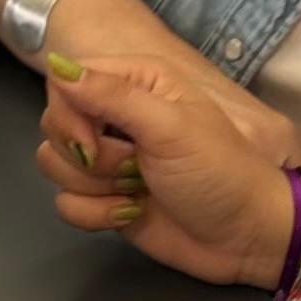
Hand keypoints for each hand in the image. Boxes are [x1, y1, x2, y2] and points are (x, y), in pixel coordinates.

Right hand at [37, 53, 291, 290]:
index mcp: (136, 83)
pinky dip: (96, 214)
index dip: (68, 114)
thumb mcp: (170, 126)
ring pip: (54, 166)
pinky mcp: (105, 199)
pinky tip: (131, 213)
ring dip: (95, 186)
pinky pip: (66, 203)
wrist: (246, 237)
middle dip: (88, 156)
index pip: (65, 82)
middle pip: (54, 125)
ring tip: (140, 189)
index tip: (91, 143)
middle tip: (135, 167)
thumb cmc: (220, 172)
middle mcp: (116, 117)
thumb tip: (57, 63)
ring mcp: (109, 161)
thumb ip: (112, 95)